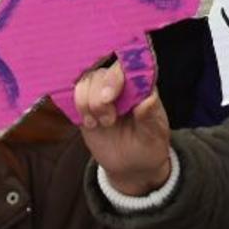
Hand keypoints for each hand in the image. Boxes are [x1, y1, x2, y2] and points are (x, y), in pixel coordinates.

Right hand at [74, 63, 174, 196]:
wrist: (130, 164)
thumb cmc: (148, 144)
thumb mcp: (154, 134)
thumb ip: (150, 117)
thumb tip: (148, 101)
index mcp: (142, 83)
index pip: (129, 65)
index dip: (116, 76)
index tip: (110, 97)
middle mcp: (121, 82)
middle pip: (102, 70)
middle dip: (98, 93)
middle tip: (107, 119)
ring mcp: (101, 91)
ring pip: (85, 80)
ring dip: (86, 102)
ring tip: (99, 124)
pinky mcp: (86, 103)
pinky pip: (73, 94)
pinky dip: (77, 106)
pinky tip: (88, 122)